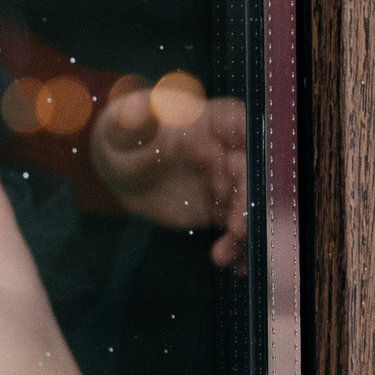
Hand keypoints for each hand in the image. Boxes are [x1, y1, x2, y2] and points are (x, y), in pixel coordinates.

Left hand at [91, 79, 249, 268]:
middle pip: (250, 170)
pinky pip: (238, 227)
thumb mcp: (123, 128)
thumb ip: (133, 121)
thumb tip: (137, 109)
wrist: (122, 170)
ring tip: (224, 252)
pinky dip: (240, 247)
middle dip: (248, 198)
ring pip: (248, 202)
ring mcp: (228, 181)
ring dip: (245, 228)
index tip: (250, 168)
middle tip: (237, 227)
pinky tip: (234, 265)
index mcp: (211, 120)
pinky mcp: (222, 209)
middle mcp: (228, 149)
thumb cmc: (125, 136)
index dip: (251, 145)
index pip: (241, 124)